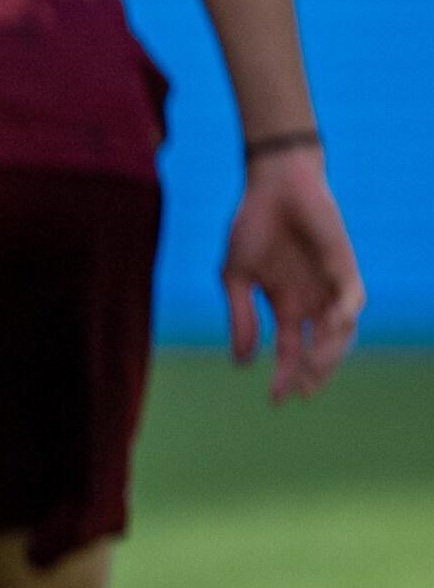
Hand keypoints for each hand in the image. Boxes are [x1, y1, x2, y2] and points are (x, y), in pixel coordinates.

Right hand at [222, 145, 361, 402]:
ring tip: (311, 367)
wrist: (275, 186)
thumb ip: (240, 318)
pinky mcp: (345, 269)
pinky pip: (352, 303)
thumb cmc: (253, 227)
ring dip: (328, 353)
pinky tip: (326, 331)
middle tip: (301, 390)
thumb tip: (241, 362)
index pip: (289, 351)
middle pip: (319, 350)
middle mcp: (313, 302)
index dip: (284, 377)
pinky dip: (342, 321)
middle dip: (311, 372)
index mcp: (286, 306)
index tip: (275, 401)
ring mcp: (331, 287)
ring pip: (339, 333)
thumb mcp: (235, 277)